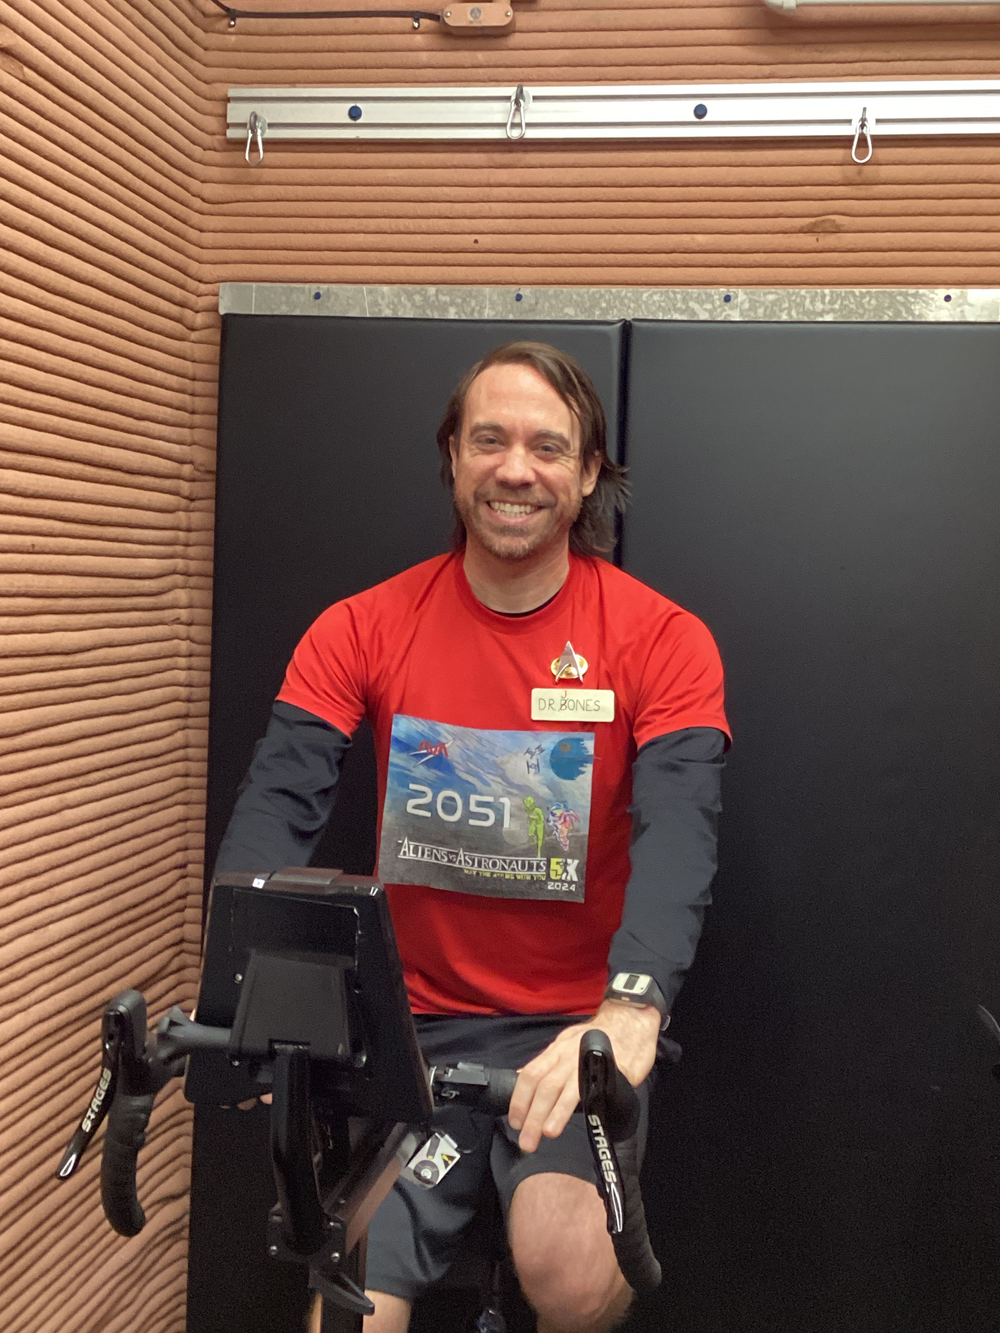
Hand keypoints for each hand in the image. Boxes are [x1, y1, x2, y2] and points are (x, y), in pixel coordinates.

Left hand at [506, 1000, 659, 1152]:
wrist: (631, 1021)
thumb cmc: (600, 1038)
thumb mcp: (568, 1046)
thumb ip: (549, 1065)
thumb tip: (522, 1079)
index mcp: (556, 1050)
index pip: (530, 1075)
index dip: (520, 1100)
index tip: (515, 1122)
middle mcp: (567, 1054)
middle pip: (543, 1085)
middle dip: (532, 1115)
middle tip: (527, 1140)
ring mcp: (587, 1059)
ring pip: (563, 1087)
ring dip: (553, 1113)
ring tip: (546, 1133)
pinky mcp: (609, 1067)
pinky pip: (592, 1086)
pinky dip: (585, 1103)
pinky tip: (582, 1117)